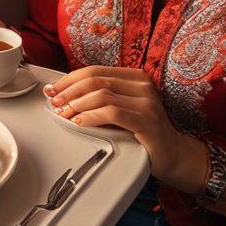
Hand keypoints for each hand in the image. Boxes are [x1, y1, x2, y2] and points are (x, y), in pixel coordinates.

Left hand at [45, 65, 201, 186]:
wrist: (172, 154)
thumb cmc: (142, 131)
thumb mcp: (121, 108)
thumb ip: (100, 98)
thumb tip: (64, 95)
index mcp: (135, 77)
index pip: (95, 71)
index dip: (70, 79)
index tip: (53, 89)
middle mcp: (143, 86)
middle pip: (96, 81)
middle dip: (69, 91)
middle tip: (55, 102)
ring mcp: (147, 103)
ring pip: (102, 95)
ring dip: (77, 104)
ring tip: (64, 114)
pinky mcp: (147, 121)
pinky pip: (113, 114)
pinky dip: (91, 117)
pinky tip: (79, 121)